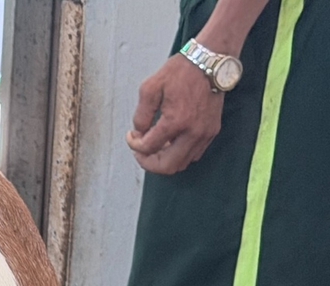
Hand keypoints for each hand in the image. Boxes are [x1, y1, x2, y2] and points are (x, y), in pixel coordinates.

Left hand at [127, 54, 224, 173]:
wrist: (211, 61)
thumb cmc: (181, 71)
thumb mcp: (150, 88)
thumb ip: (141, 115)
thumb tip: (139, 133)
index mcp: (175, 122)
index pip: (148, 148)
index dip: (134, 145)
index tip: (131, 136)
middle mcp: (193, 132)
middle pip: (167, 166)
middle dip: (148, 162)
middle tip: (140, 151)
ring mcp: (205, 133)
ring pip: (182, 163)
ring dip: (165, 159)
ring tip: (154, 145)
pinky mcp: (212, 130)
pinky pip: (194, 154)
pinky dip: (179, 153)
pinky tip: (170, 141)